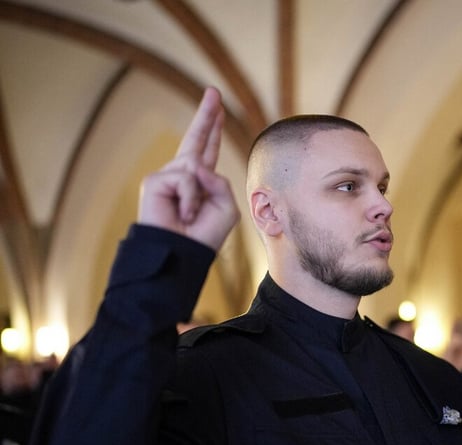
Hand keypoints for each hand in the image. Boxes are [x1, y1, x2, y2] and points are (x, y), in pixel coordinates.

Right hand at [138, 87, 239, 250]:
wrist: (183, 254)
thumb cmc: (204, 235)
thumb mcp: (225, 208)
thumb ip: (220, 182)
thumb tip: (196, 165)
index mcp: (202, 181)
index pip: (208, 150)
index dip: (213, 129)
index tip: (217, 107)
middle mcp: (183, 176)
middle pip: (196, 140)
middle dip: (206, 116)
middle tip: (214, 91)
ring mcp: (167, 177)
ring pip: (196, 167)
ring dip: (200, 195)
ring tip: (191, 216)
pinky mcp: (154, 181)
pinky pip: (185, 179)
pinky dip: (190, 199)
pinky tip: (182, 215)